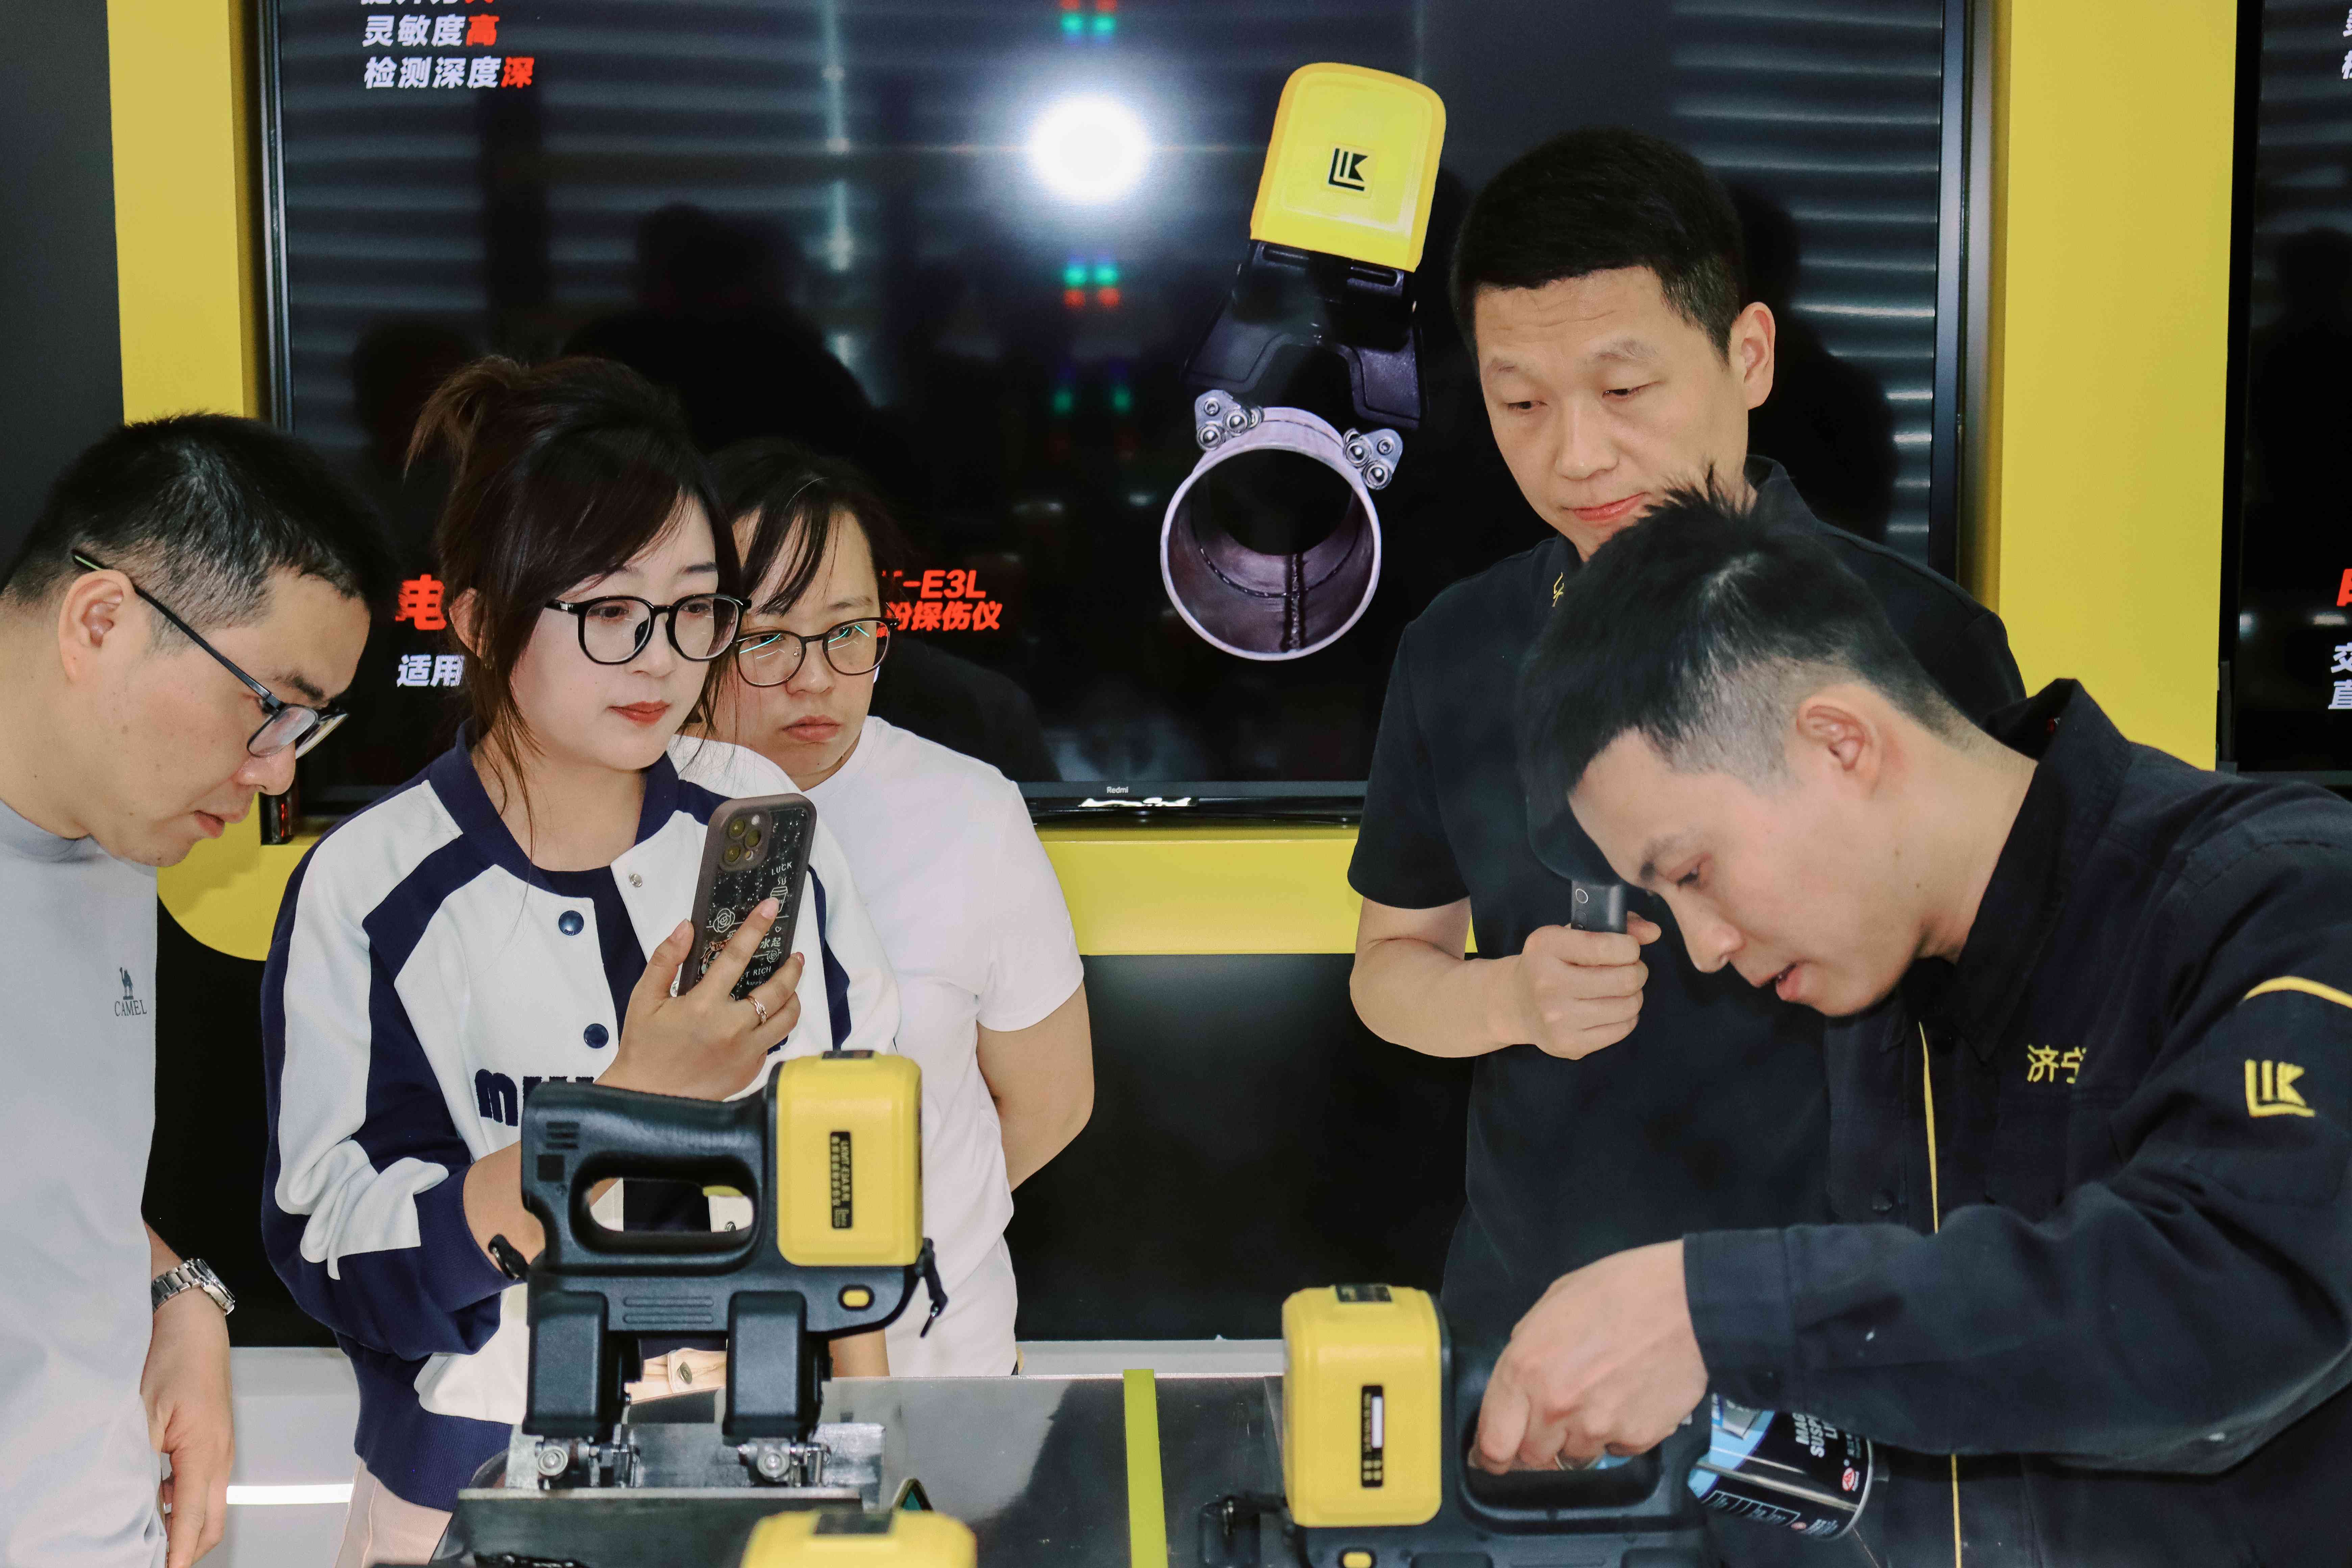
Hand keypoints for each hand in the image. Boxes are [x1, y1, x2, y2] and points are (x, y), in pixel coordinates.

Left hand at [143, 1291, 232, 1567]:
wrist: (196, 1329)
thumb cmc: (176, 1361)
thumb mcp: (146, 1413)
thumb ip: (140, 1460)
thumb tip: (130, 1502)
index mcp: (205, 1452)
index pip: (192, 1518)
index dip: (179, 1552)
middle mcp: (220, 1457)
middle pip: (211, 1523)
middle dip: (188, 1550)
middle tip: (157, 1561)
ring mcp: (221, 1452)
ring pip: (210, 1508)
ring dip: (184, 1528)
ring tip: (148, 1537)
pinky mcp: (214, 1445)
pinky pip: (204, 1488)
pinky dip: (183, 1506)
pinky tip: (154, 1499)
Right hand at [601, 900, 803, 1099]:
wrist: (647, 1099)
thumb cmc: (644, 1048)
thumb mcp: (644, 999)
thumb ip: (666, 960)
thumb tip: (685, 928)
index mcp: (703, 1006)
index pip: (737, 956)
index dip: (755, 928)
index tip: (770, 909)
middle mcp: (731, 1029)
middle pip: (778, 989)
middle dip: (791, 967)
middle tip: (795, 955)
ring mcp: (745, 1052)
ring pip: (787, 1018)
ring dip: (793, 997)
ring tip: (790, 985)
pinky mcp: (750, 1070)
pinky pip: (774, 1042)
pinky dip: (775, 1026)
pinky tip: (767, 1018)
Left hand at [1472, 1240, 1705, 1471]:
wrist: (1686, 1303)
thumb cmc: (1618, 1291)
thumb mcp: (1552, 1306)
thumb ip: (1527, 1353)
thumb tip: (1519, 1387)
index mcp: (1525, 1369)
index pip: (1494, 1444)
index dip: (1492, 1455)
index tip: (1496, 1456)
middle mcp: (1555, 1407)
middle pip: (1532, 1458)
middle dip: (1539, 1443)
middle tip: (1558, 1415)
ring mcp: (1597, 1429)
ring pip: (1574, 1457)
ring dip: (1579, 1438)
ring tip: (1601, 1396)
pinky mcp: (1636, 1440)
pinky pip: (1615, 1452)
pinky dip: (1617, 1435)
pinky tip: (1629, 1399)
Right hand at [1491, 916, 1660, 1058]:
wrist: (1517, 1002)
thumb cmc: (1554, 961)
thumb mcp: (1573, 933)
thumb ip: (1617, 923)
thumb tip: (1654, 932)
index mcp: (1546, 946)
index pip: (1609, 946)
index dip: (1630, 947)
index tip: (1626, 949)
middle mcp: (1547, 983)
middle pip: (1626, 979)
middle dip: (1637, 971)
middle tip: (1630, 969)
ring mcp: (1556, 1017)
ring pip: (1629, 1006)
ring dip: (1633, 995)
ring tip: (1620, 989)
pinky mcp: (1567, 1044)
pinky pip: (1621, 1029)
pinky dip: (1626, 1017)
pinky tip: (1611, 1008)